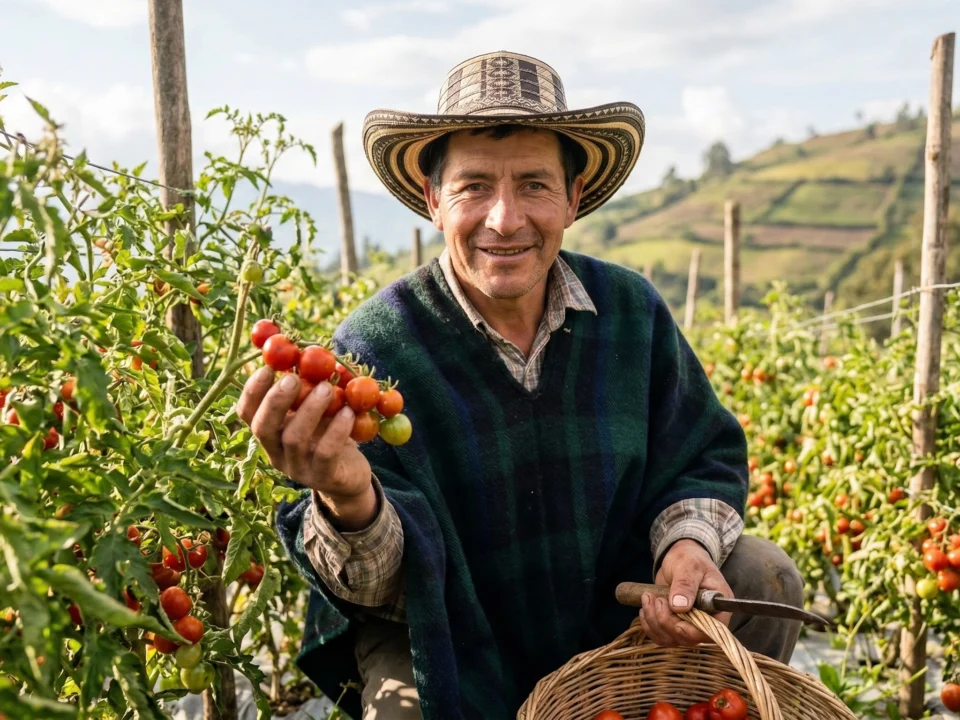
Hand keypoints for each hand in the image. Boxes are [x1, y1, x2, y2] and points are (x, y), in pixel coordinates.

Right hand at [236, 367, 375, 529]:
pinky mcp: (323, 477)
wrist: (350, 475)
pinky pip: (325, 453)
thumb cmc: (328, 434)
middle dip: (275, 401)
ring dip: (310, 410)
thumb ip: (307, 388)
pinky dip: (336, 430)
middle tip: (292, 378)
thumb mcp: (315, 411)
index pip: (246, 414)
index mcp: (270, 433)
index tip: (267, 367)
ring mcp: (298, 468)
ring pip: (294, 439)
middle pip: (263, 428)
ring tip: (327, 388)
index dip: (252, 391)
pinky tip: (348, 412)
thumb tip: (307, 350)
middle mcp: (276, 452)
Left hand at [638, 539, 732, 647]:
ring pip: (671, 639)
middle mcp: (706, 621)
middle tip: (657, 599)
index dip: (692, 631)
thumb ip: (685, 585)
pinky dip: (649, 625)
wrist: (679, 558)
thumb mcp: (688, 566)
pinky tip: (645, 608)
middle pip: (687, 638)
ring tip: (648, 598)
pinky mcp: (674, 625)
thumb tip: (679, 606)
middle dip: (666, 621)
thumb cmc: (689, 559)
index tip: (675, 618)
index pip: (711, 632)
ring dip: (654, 622)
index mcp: (719, 607)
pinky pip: (661, 636)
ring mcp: (690, 625)